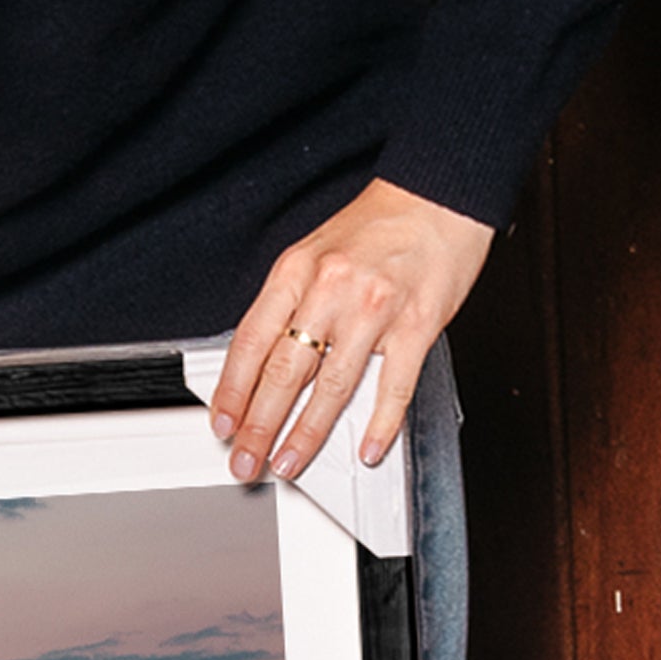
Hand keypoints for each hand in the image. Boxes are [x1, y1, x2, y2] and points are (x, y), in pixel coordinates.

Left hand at [209, 178, 495, 483]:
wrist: (438, 198)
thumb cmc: (375, 228)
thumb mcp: (311, 254)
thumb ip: (286, 306)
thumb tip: (258, 366)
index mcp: (295, 272)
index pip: (250, 344)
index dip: (232, 393)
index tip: (222, 425)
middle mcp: (331, 290)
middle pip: (284, 373)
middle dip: (259, 427)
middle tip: (245, 461)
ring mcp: (375, 309)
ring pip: (332, 387)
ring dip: (306, 434)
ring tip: (288, 461)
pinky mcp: (418, 324)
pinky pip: (394, 386)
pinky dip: (379, 424)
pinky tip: (366, 447)